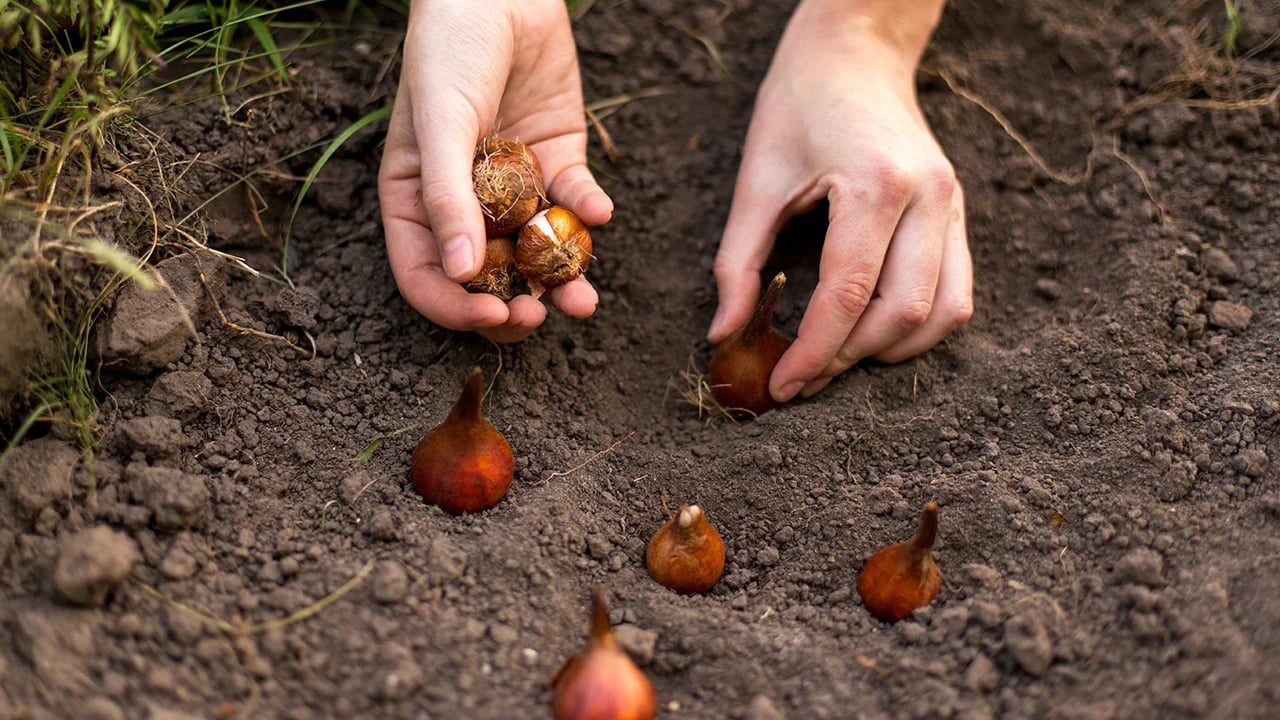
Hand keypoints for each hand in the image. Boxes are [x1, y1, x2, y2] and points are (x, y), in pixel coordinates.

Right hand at [378, 0, 613, 342]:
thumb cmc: (449, 50)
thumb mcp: (440, 122)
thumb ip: (446, 197)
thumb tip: (460, 274)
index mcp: (416, 201)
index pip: (427, 275)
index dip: (455, 306)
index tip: (491, 315)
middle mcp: (464, 204)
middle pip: (486, 278)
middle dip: (513, 306)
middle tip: (539, 317)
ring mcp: (514, 187)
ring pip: (537, 252)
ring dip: (561, 281)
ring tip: (583, 300)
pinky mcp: (557, 162)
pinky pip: (574, 203)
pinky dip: (588, 213)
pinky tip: (597, 210)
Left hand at [708, 0, 971, 400]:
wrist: (854, 54)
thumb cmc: (798, 106)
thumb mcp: (756, 180)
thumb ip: (738, 263)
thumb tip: (723, 335)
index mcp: (877, 184)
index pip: (849, 294)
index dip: (813, 351)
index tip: (782, 386)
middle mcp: (930, 197)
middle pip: (901, 314)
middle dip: (847, 359)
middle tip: (801, 379)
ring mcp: (953, 207)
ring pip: (942, 314)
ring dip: (889, 352)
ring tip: (836, 360)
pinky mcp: (958, 215)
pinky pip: (957, 294)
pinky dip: (918, 328)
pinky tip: (872, 334)